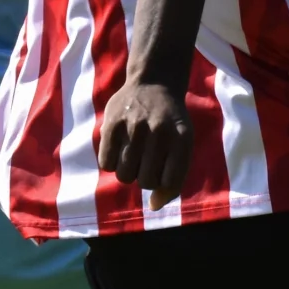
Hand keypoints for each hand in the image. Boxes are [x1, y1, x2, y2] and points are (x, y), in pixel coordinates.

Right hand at [97, 80, 191, 207]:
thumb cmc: (170, 124)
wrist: (154, 83)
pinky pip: (106, 164)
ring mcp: (134, 126)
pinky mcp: (112, 123)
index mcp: (182, 138)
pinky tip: (119, 149)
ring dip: (128, 172)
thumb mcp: (181, 146)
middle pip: (146, 182)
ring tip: (133, 155)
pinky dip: (111, 163)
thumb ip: (174, 179)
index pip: (169, 182)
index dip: (163, 184)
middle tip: (147, 160)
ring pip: (125, 176)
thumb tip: (155, 206)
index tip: (162, 170)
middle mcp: (159, 131)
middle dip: (145, 177)